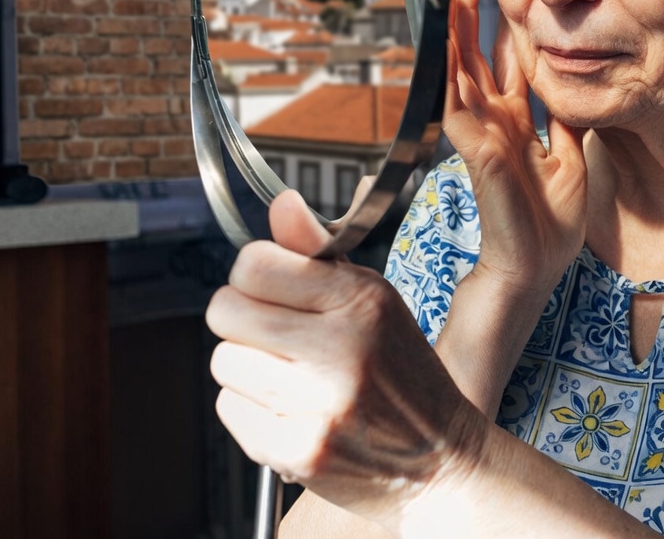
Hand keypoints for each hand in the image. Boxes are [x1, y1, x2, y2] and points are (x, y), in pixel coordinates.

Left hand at [206, 190, 485, 529]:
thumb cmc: (405, 375)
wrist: (440, 461)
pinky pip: (230, 410)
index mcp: (362, 301)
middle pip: (225, 311)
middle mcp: (342, 348)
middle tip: (274, 334)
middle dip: (241, 319)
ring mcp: (320, 405)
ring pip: (223, 362)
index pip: (253, 264)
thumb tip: (281, 203)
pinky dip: (252, 411)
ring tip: (289, 377)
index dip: (253, 275)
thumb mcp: (377, 301)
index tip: (271, 288)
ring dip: (246, 368)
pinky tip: (292, 412)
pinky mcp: (299, 452)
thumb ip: (319, 254)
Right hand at [443, 0, 588, 299]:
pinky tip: (448, 50)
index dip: (499, 27)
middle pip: (473, 59)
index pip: (502, 65)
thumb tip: (572, 86)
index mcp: (514, 124)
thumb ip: (566, 122)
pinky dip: (452, 80)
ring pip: (459, 75)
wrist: (533, 271)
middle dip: (469, 15)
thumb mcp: (571, 160)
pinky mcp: (479, 158)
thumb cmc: (546, 226)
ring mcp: (481, 140)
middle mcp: (492, 126)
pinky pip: (460, 112)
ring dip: (453, 35)